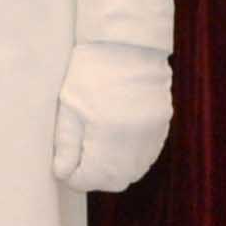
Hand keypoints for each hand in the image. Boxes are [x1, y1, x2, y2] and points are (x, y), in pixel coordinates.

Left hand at [51, 40, 173, 192]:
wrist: (127, 44)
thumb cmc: (92, 72)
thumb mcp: (70, 106)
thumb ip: (66, 144)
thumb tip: (62, 173)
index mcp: (110, 134)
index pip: (94, 178)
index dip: (76, 179)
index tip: (65, 170)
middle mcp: (137, 139)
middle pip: (117, 180)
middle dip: (96, 178)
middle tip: (79, 163)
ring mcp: (154, 133)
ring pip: (135, 171)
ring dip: (114, 170)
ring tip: (96, 152)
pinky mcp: (163, 125)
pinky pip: (147, 156)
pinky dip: (131, 158)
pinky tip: (117, 144)